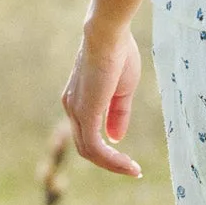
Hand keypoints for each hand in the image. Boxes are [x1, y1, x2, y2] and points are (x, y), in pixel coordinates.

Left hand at [61, 22, 143, 177]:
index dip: (107, 148)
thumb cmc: (118, 53)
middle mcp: (72, 107)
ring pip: (89, 151)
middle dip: (110, 161)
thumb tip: (116, 138)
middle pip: (86, 147)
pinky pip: (95, 147)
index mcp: (78, 100)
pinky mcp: (85, 113)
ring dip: (112, 164)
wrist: (109, 34)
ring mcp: (76, 111)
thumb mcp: (122, 89)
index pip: (88, 132)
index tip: (128, 158)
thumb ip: (118, 114)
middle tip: (132, 169)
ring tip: (133, 171)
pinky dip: (112, 160)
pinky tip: (128, 165)